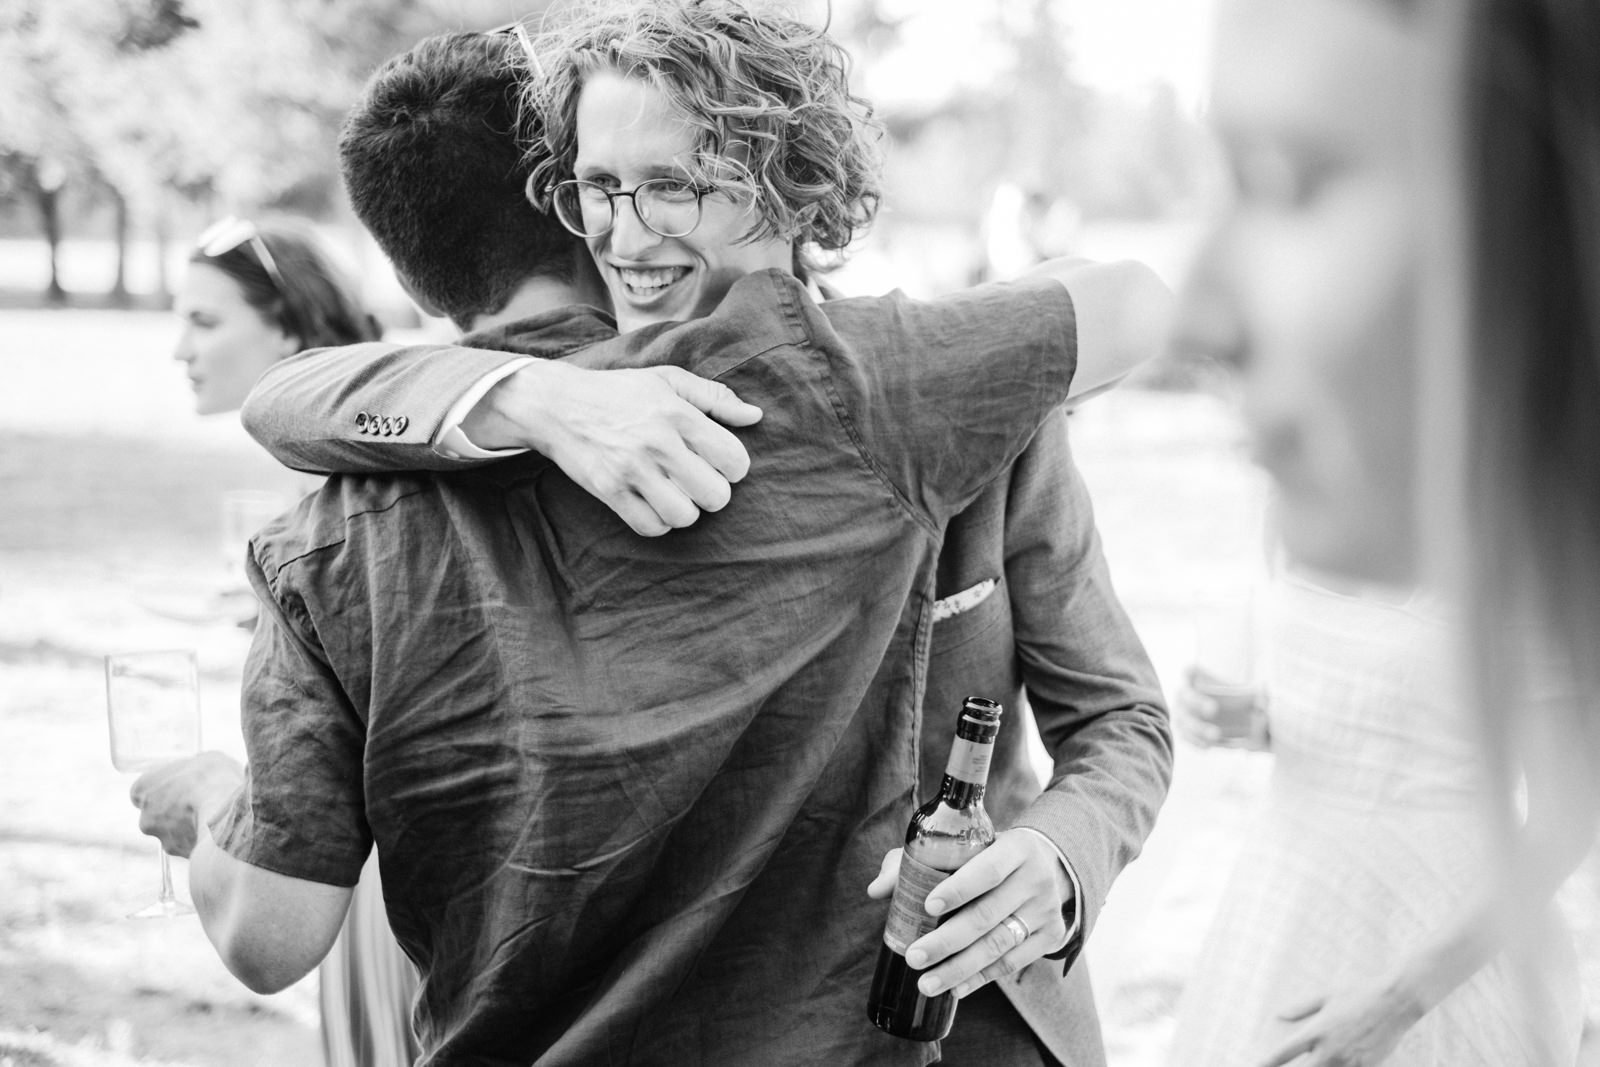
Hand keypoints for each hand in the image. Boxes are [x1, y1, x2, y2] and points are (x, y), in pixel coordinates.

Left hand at [129, 751, 244, 858]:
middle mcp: (145, 819)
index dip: (164, 786)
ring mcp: (163, 840)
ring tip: (216, 816)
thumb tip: (200, 771)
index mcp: (142, 790)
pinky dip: (202, 840)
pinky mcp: (182, 856)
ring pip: (175, 832)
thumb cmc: (213, 782)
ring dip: (190, 825)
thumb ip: (193, 768)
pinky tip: (220, 830)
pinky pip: (191, 846)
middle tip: (200, 799)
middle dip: (175, 809)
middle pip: (157, 814)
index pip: (144, 789)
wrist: (228, 817)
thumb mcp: (206, 759)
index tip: (181, 784)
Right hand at [470, 361, 762, 536]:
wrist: (558, 404)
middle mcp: (657, 442)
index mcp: (677, 413)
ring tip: (676, 494)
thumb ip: (715, 397)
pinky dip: (659, 522)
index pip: (733, 459)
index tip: (719, 463)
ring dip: (686, 510)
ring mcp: (631, 470)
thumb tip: (756, 417)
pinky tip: (654, 504)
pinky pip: (651, 527)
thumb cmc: (620, 392)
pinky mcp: (609, 491)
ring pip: (685, 516)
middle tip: (698, 481)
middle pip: (716, 496)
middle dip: (713, 493)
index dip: (734, 467)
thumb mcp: (668, 380)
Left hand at [866, 829, 1072, 998]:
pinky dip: (981, 978)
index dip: (958, 889)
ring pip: (999, 945)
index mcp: (1015, 848)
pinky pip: (1013, 963)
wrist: (1050, 863)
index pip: (987, 870)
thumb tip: (877, 890)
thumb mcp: (966, 846)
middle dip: (947, 941)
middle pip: (987, 915)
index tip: (927, 907)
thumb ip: (916, 861)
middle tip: (914, 957)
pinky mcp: (1052, 935)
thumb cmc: (990, 854)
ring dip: (959, 969)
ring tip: (926, 983)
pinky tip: (955, 988)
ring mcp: (1047, 910)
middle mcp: (1035, 878)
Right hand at [1174, 666, 1269, 750]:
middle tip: (1213, 709)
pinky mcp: (1187, 733)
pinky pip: (1187, 737)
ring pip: (1184, 720)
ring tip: (1215, 734)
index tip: (1192, 673)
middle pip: (1185, 696)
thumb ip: (1260, 696)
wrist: (1248, 725)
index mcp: (1200, 680)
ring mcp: (1184, 715)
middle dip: (1197, 702)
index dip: (1189, 673)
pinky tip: (1208, 745)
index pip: (1190, 672)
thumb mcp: (1256, 697)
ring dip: (1198, 727)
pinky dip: (1197, 741)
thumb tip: (1263, 700)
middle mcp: (1187, 696)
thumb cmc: (1246, 703)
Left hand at [1256, 980, 1426, 1066]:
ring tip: (1316, 1062)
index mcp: (1316, 1032)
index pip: (1284, 1054)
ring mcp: (1349, 1062)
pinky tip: (1333, 1064)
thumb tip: (1279, 1015)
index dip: (1266, 1063)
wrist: (1395, 1002)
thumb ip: (1301, 1008)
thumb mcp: (1325, 996)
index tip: (1255, 1066)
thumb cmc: (1358, 994)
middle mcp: (1331, 1050)